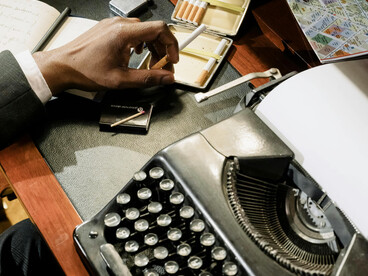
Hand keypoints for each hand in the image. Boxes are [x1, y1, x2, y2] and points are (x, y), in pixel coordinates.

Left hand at [33, 17, 178, 94]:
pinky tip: (136, 56)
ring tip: (149, 65)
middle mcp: (119, 25)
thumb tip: (167, 78)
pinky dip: (140, 44)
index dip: (171, 45)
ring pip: (143, 32)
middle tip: (162, 68)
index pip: (160, 30)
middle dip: (162, 50)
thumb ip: (148, 78)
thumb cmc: (85, 70)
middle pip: (153, 31)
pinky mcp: (109, 29)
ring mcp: (113, 25)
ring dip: (151, 48)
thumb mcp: (121, 80)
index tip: (173, 60)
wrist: (63, 66)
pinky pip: (132, 32)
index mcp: (124, 33)